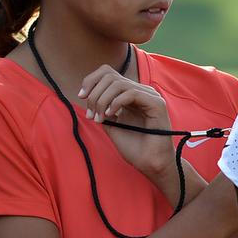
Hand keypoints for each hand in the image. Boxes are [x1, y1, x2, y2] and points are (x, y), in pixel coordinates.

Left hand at [78, 65, 174, 179]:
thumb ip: (102, 110)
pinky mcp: (157, 104)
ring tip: (100, 118)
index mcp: (131, 94)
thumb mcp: (112, 125)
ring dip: (102, 100)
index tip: (81, 97)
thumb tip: (87, 97)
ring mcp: (150, 96)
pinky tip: (110, 115)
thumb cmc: (135, 148)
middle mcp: (141, 92)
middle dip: (94, 94)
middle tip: (92, 115)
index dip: (91, 80)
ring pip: (118, 83)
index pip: (108, 73)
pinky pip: (131, 93)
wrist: (151, 164)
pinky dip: (116, 102)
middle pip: (110, 75)